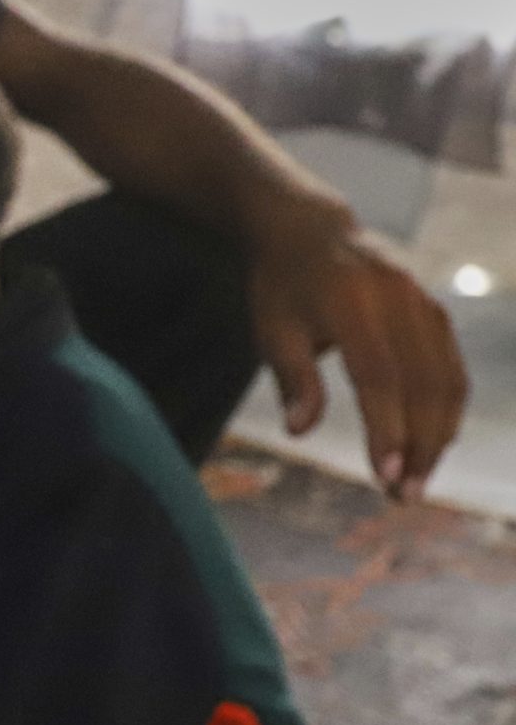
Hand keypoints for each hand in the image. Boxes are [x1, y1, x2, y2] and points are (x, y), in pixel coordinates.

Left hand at [251, 213, 464, 500]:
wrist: (309, 228)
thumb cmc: (282, 287)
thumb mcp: (272, 328)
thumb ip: (292, 378)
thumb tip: (299, 432)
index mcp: (352, 301)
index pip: (377, 375)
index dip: (386, 428)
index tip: (383, 476)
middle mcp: (398, 297)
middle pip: (423, 382)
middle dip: (419, 445)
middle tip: (404, 496)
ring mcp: (424, 301)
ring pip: (447, 379)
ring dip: (438, 435)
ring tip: (416, 481)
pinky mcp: (436, 309)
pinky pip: (451, 367)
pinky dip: (446, 409)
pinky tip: (431, 444)